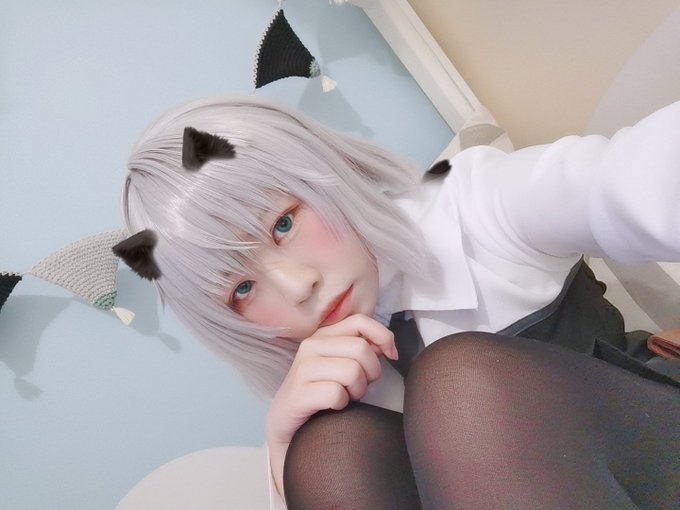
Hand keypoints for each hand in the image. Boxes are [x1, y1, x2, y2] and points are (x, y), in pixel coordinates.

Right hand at [265, 314, 397, 495]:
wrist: (286, 425)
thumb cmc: (320, 394)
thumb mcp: (341, 365)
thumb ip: (361, 350)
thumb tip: (387, 346)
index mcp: (323, 336)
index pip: (360, 321)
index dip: (383, 336)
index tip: (391, 356)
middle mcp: (310, 346)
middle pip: (361, 349)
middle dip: (370, 372)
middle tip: (359, 387)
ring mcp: (302, 369)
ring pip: (352, 371)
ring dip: (356, 390)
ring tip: (345, 397)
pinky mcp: (298, 393)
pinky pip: (337, 394)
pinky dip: (341, 404)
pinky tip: (333, 407)